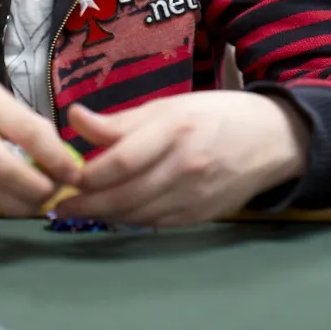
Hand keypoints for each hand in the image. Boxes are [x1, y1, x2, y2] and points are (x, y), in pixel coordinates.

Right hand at [0, 64, 79, 215]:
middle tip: (56, 193)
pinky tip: (7, 200)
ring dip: (22, 203)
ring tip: (37, 201)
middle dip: (41, 190)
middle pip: (14, 172)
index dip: (59, 158)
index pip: (32, 131)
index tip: (75, 170)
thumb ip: (7, 117)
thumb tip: (51, 146)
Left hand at [56, 91, 308, 226]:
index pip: (122, 160)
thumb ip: (121, 120)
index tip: (64, 176)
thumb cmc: (214, 114)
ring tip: (78, 209)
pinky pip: (156, 223)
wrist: (272, 139)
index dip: (89, 174)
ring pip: (138, 214)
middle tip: (58, 204)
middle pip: (126, 194)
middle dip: (88, 203)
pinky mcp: (200, 216)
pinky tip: (112, 213)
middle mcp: (184, 166)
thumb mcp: (168, 105)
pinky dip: (130, 220)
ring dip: (104, 214)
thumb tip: (74, 118)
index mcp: (174, 129)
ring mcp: (194, 196)